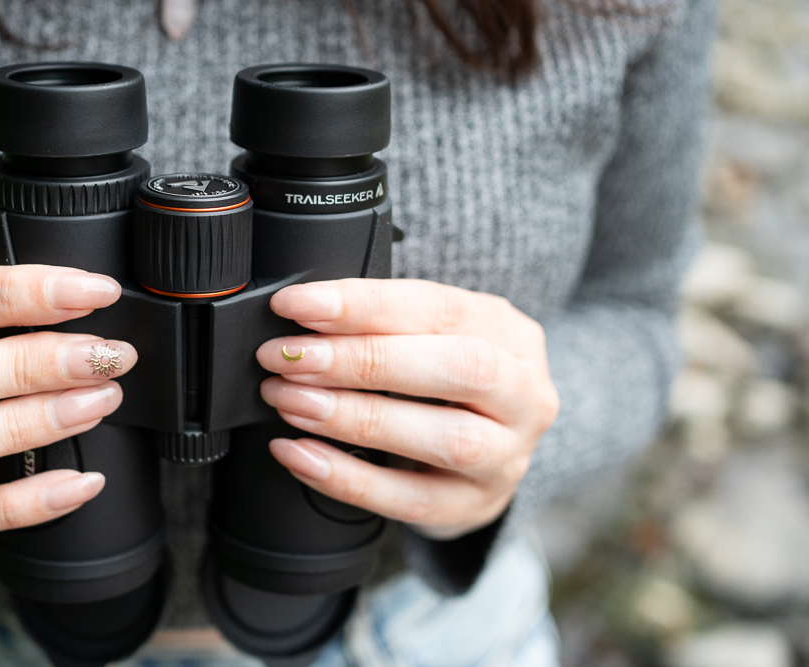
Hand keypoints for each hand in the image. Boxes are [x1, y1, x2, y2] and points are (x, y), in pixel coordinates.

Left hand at [256, 279, 559, 539]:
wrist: (482, 454)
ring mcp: (506, 458)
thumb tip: (299, 316)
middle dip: (362, 360)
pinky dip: (347, 478)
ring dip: (355, 418)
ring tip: (290, 402)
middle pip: (457, 369)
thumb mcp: (429, 338)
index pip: (439, 308)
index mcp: (509, 335)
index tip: (295, 305)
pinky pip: (411, 501)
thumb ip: (380, 324)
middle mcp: (523, 396)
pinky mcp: (473, 507)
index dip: (362, 304)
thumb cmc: (441, 381)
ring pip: (444, 439)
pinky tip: (300, 455)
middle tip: (289, 358)